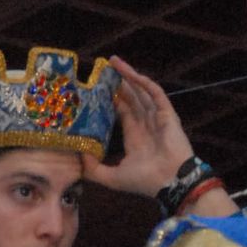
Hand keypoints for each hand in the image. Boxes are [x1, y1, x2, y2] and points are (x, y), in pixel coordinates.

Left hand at [83, 56, 193, 197]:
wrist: (170, 183)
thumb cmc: (144, 181)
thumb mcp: (110, 177)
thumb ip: (92, 168)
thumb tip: (76, 154)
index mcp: (135, 138)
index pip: (122, 113)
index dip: (111, 101)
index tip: (96, 90)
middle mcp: (146, 126)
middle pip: (131, 99)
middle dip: (119, 84)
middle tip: (104, 70)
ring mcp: (157, 119)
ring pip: (141, 92)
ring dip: (129, 77)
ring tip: (114, 63)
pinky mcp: (167, 115)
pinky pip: (155, 95)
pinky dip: (145, 84)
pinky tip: (131, 74)